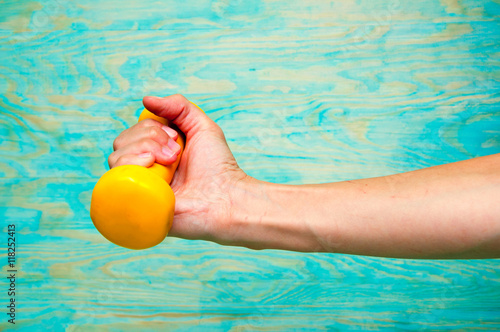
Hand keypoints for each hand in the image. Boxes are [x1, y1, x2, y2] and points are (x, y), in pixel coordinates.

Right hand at [108, 94, 248, 241]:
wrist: (225, 199)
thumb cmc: (218, 167)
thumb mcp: (202, 126)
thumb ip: (179, 107)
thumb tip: (146, 100)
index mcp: (155, 153)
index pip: (132, 132)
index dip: (151, 128)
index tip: (176, 138)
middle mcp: (144, 169)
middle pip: (121, 142)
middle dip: (149, 139)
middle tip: (176, 154)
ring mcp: (139, 187)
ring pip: (116, 159)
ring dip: (142, 152)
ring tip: (169, 164)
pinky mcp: (136, 203)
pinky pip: (114, 183)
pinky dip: (130, 168)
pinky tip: (151, 171)